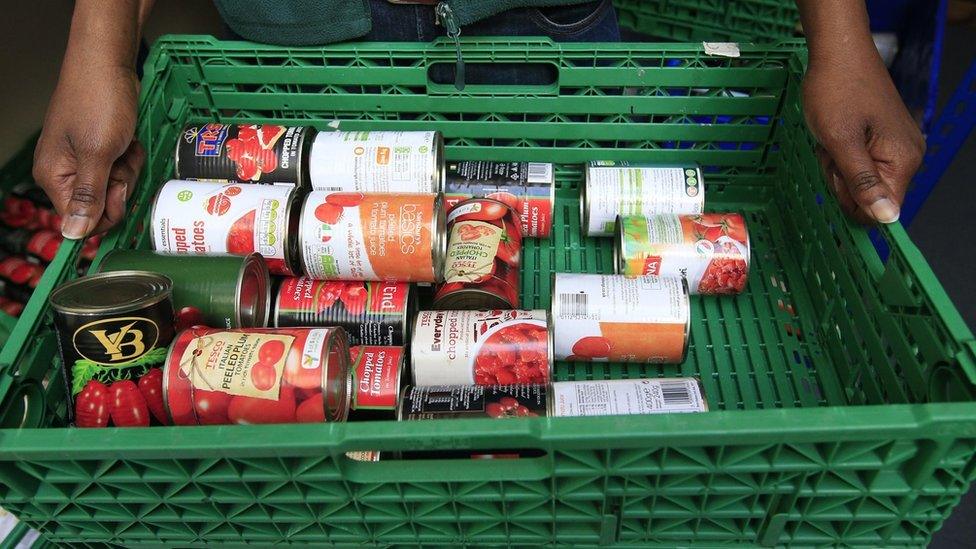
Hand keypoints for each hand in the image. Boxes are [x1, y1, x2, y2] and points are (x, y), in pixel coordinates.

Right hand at [33, 62, 142, 238]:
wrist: (107, 63)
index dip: (108, 210)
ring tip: (124, 144)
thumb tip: (74, 233)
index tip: (119, 186)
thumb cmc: (99, 100)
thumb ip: (89, 196)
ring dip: (128, 168)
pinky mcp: (100, 149)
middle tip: (121, 158)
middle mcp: (65, 172)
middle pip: (103, 205)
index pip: (82, 221)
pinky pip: (121, 168)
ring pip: (116, 187)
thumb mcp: (98, 153)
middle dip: (121, 184)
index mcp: (55, 177)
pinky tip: (128, 139)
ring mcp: (84, 160)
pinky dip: (130, 156)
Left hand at [802, 52, 924, 223]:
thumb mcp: (841, 142)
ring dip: (836, 166)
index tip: (836, 176)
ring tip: (832, 138)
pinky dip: (839, 154)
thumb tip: (887, 218)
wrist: (837, 53)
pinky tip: (834, 136)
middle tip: (832, 149)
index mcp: (903, 160)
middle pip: (867, 197)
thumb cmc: (836, 91)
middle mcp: (906, 156)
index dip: (853, 203)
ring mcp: (894, 147)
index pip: (883, 210)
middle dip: (840, 179)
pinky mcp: (881, 139)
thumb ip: (862, 182)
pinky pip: (856, 163)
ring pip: (857, 180)